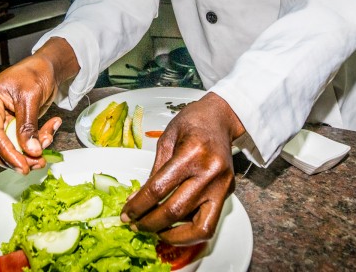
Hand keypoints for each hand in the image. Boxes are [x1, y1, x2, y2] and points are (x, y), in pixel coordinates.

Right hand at [0, 38, 78, 173]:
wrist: (48, 66)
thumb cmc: (36, 72)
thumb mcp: (31, 97)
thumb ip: (28, 126)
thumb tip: (30, 151)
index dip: (7, 153)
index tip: (23, 166)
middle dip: (18, 156)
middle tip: (36, 163)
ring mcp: (0, 119)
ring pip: (10, 146)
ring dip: (29, 150)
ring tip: (47, 142)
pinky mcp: (13, 123)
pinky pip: (22, 140)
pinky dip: (37, 140)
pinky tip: (51, 129)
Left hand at [120, 92, 244, 243]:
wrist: (221, 118)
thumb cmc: (193, 122)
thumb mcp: (166, 140)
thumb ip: (154, 172)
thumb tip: (137, 200)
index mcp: (191, 153)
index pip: (159, 189)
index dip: (138, 206)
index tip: (126, 215)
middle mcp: (210, 172)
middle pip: (175, 211)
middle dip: (150, 223)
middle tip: (136, 225)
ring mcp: (222, 186)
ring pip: (199, 227)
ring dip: (173, 236)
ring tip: (156, 232)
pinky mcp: (228, 194)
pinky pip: (209, 223)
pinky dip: (190, 232)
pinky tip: (175, 228)